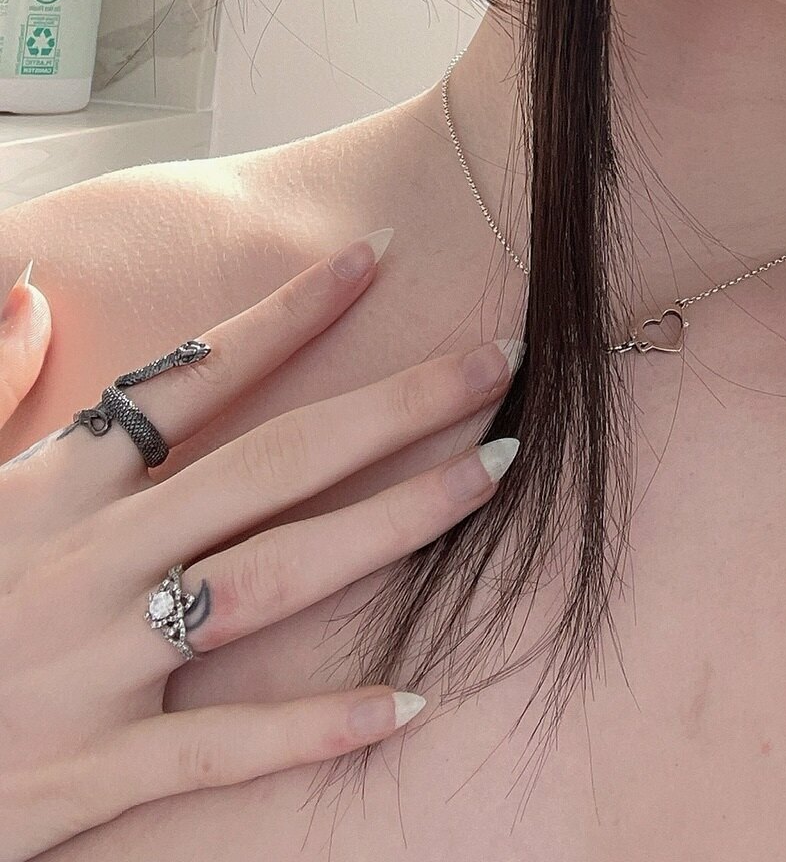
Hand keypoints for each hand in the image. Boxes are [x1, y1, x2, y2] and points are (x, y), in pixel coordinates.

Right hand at [0, 235, 522, 860]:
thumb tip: (32, 287)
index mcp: (54, 487)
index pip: (193, 377)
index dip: (290, 314)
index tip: (376, 256)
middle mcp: (91, 559)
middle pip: (273, 463)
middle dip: (395, 405)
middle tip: (498, 358)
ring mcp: (97, 664)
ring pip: (277, 577)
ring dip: (396, 522)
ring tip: (494, 476)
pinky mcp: (93, 770)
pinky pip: (228, 743)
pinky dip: (318, 725)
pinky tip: (408, 699)